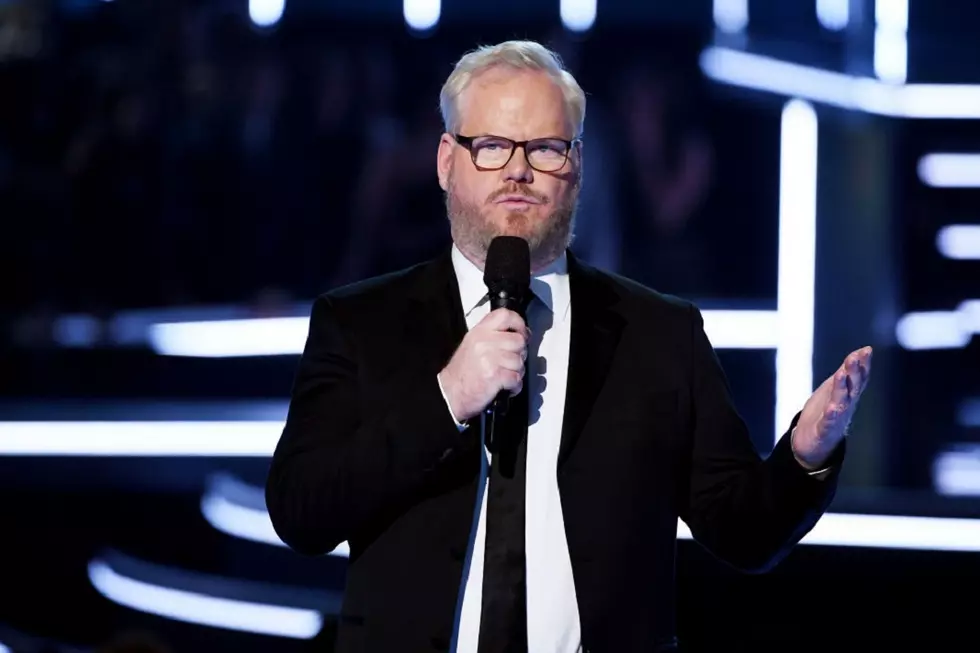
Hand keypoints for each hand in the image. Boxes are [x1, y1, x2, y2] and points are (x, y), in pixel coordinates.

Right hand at [438, 309, 529, 421]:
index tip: (522, 333)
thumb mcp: (472, 344)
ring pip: (520, 361)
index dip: (518, 323)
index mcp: (479, 332)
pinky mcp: (495, 375)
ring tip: (505, 376)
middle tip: (510, 362)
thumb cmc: (462, 373)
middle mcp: (484, 342)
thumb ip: (492, 336)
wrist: (450, 394)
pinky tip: (505, 386)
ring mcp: (490, 358)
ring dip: (517, 372)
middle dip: (520, 354)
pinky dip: (514, 386)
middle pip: (519, 340)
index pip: (505, 315)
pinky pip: (517, 378)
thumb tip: (517, 334)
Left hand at [792, 346, 872, 469]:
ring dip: (842, 388)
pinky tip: (832, 407)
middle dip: (853, 372)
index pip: (859, 378)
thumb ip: (847, 371)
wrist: (812, 443)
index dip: (863, 365)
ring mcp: (837, 418)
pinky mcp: (824, 430)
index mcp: (849, 395)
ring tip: (841, 374)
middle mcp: (846, 406)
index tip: (867, 350)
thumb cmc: (826, 412)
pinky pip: (829, 422)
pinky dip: (831, 414)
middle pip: (852, 388)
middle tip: (854, 357)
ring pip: (841, 402)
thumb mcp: (836, 388)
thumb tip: (861, 351)